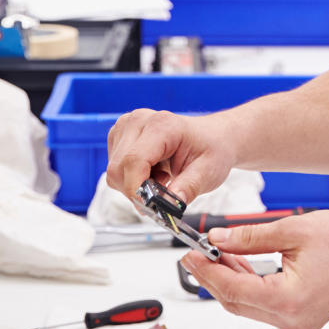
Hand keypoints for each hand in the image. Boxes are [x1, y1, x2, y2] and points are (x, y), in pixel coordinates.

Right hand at [106, 109, 235, 205]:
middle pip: (118, 168)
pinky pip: (115, 169)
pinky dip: (131, 178)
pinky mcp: (120, 136)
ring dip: (135, 184)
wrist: (215, 137)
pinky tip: (153, 171)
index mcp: (162, 125)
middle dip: (137, 190)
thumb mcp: (209, 172)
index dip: (136, 188)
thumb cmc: (213, 149)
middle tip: (164, 192)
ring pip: (114, 171)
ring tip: (163, 176)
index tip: (150, 206)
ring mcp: (126, 127)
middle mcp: (139, 121)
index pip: (134, 161)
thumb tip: (169, 206)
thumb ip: (188, 188)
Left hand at [181, 212, 328, 328]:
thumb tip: (218, 239)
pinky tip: (241, 266)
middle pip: (236, 302)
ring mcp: (298, 323)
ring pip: (249, 306)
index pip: (232, 289)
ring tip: (217, 255)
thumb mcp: (293, 230)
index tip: (190, 254)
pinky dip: (250, 287)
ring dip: (231, 281)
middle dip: (214, 277)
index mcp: (289, 300)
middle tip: (196, 254)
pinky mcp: (301, 319)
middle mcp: (292, 320)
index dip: (206, 271)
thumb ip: (249, 237)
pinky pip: (265, 306)